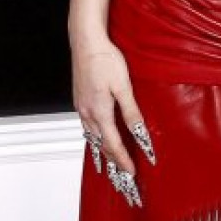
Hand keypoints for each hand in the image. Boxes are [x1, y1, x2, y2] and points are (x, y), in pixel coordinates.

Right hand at [72, 35, 155, 203]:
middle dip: (113, 163)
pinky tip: (99, 138)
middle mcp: (87, 113)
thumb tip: (140, 133)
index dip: (123, 160)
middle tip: (123, 178)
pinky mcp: (80, 100)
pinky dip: (95, 138)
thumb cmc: (105, 59)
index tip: (132, 173)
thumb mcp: (123, 86)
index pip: (113, 145)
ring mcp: (81, 107)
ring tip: (111, 165)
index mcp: (99, 112)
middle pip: (101, 145)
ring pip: (92, 137)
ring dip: (103, 152)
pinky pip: (87, 127)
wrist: (86, 42)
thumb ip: (131, 112)